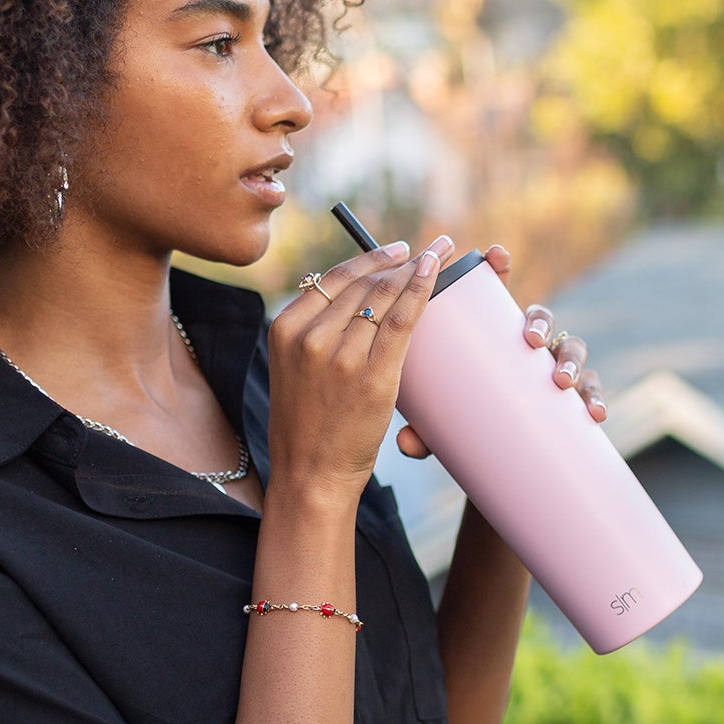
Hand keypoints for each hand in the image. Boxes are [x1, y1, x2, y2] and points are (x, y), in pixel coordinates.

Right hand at [266, 235, 454, 501]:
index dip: (369, 258)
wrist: (309, 473)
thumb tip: (353, 303)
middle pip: (363, 283)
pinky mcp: (372, 377)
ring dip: (415, 270)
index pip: (334, 278)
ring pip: (384, 296)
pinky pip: (401, 320)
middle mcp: (310, 336)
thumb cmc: (307, 424)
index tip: (395, 250)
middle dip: (398, 261)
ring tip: (438, 258)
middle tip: (427, 250)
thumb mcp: (293, 368)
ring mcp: (341, 356)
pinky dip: (421, 289)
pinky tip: (434, 271)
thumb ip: (314, 334)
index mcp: (286, 328)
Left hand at [395, 244, 605, 459]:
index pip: (498, 296)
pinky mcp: (572, 399)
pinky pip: (591, 392)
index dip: (501, 270)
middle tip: (530, 340)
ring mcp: (553, 369)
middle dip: (539, 322)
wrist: (494, 453)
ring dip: (571, 360)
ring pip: (573, 349)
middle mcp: (529, 347)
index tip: (495, 254)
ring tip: (561, 380)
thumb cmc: (466, 422)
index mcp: (495, 338)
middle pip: (541, 318)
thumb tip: (407, 442)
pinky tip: (596, 412)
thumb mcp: (442, 421)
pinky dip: (596, 399)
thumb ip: (426, 428)